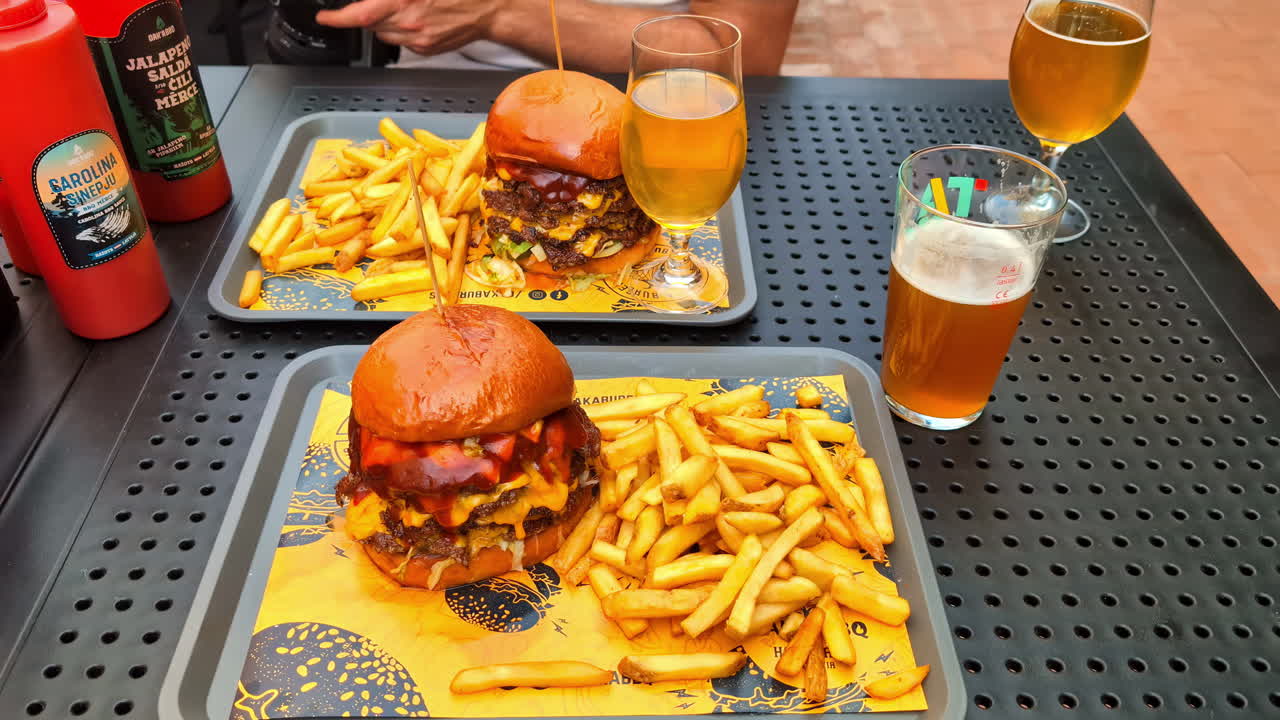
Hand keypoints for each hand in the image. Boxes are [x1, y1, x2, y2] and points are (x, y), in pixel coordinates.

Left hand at [316, 0, 499, 55]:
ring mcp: (417, 39)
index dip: (338, 18)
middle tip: (377, 4)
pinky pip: (401, 41)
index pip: (359, 14)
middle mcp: (408, 22)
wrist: (489, 8)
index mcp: (403, 0)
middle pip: (370, 24)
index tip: (326, 17)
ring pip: (383, 34)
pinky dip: (401, 31)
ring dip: (383, 22)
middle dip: (366, 13)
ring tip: (402, 8)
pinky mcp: (426, 49)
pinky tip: (416, 19)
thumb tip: (376, 0)